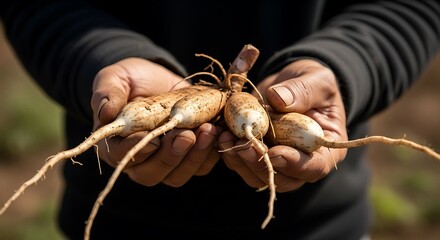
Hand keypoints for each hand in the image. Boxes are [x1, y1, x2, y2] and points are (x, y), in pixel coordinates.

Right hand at [91, 57, 219, 186]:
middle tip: (186, 134)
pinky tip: (219, 132)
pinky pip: (201, 166)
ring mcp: (166, 162)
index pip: (121, 156)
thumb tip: (104, 112)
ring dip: (195, 156)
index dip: (136, 149)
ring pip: (179, 175)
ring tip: (208, 130)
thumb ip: (106, 93)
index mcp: (115, 145)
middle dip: (171, 156)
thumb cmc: (131, 80)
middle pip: (152, 174)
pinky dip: (211, 153)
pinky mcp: (189, 157)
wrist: (159, 79)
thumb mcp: (115, 78)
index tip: (152, 137)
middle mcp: (140, 160)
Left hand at [219, 59, 347, 191]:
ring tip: (226, 137)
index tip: (275, 151)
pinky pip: (241, 162)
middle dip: (260, 165)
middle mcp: (301, 162)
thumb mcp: (317, 80)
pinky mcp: (256, 155)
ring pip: (257, 176)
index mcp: (326, 149)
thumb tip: (278, 99)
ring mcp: (277, 161)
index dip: (295, 164)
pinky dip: (229, 152)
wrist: (292, 83)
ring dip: (240, 160)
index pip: (315, 167)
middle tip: (244, 147)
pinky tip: (221, 134)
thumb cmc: (314, 83)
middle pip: (283, 179)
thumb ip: (303, 91)